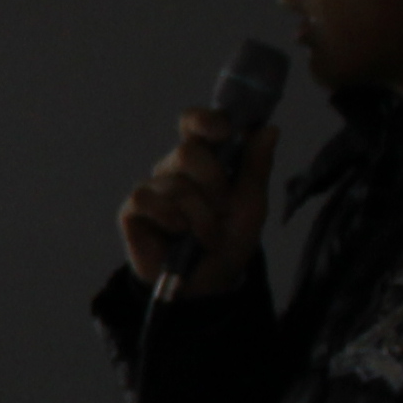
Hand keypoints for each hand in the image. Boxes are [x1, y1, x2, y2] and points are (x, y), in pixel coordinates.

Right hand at [120, 108, 278, 293]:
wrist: (210, 283)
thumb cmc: (230, 239)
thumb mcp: (251, 205)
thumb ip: (256, 167)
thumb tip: (269, 128)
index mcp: (204, 159)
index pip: (194, 123)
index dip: (205, 120)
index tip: (225, 132)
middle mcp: (174, 168)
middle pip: (187, 150)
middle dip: (213, 182)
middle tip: (224, 210)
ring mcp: (153, 189)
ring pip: (175, 184)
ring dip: (199, 216)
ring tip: (206, 237)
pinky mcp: (133, 211)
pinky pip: (148, 200)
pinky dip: (170, 218)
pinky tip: (178, 234)